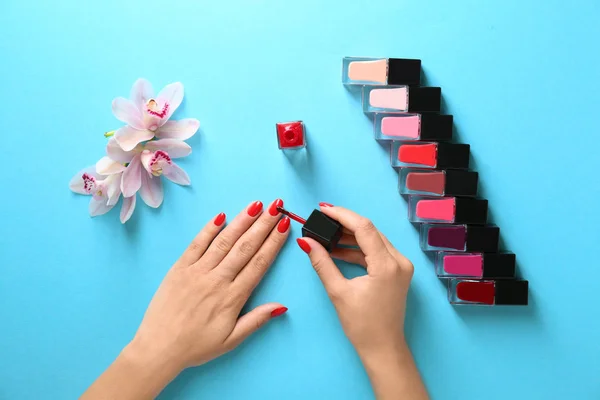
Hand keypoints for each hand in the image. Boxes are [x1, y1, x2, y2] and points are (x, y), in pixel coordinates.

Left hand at [82, 199, 290, 399]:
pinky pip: (196, 244)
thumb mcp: (231, 340)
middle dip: (262, 224)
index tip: (284, 225)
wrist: (158, 348)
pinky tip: (221, 216)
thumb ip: (256, 320)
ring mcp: (196, 271)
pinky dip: (209, 229)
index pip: (258, 263)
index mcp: (232, 297)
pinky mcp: (179, 268)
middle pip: (245, 247)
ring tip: (255, 205)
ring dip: (241, 221)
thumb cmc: (196, 346)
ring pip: (224, 241)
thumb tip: (281, 306)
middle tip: (275, 206)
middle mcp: (216, 280)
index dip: (273, 242)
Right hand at [297, 205, 412, 356]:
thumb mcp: (338, 292)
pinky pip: (377, 251)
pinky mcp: (398, 272)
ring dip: (351, 236)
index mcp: (387, 265)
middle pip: (370, 230)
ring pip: (374, 239)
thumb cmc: (362, 325)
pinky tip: (339, 250)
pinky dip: (358, 249)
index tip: (323, 209)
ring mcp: (401, 266)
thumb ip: (322, 263)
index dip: (341, 215)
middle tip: (322, 220)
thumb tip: (306, 241)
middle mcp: (399, 261)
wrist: (383, 348)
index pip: (364, 227)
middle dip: (345, 223)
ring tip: (326, 236)